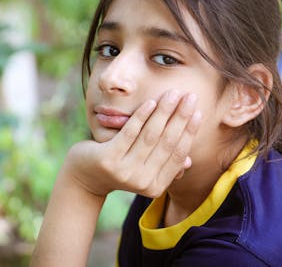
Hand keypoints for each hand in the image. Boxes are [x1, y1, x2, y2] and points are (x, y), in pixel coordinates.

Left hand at [64, 89, 201, 197]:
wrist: (84, 176)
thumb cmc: (118, 166)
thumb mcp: (142, 168)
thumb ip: (163, 165)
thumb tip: (188, 162)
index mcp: (156, 187)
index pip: (178, 155)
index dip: (189, 132)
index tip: (198, 112)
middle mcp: (142, 183)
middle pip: (167, 143)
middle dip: (180, 117)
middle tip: (190, 96)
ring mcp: (125, 172)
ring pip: (150, 135)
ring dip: (164, 111)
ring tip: (173, 93)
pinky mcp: (109, 159)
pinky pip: (130, 133)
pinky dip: (141, 116)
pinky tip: (150, 101)